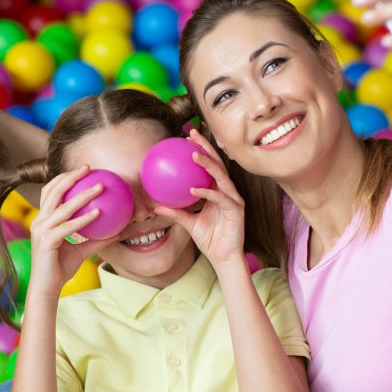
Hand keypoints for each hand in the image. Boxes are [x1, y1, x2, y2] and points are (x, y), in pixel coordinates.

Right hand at [27, 167, 115, 296]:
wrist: (48, 288)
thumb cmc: (61, 268)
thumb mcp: (82, 251)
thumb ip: (96, 239)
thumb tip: (118, 231)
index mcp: (44, 220)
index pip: (51, 191)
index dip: (65, 178)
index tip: (84, 169)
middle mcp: (39, 222)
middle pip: (53, 191)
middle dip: (70, 177)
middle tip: (89, 168)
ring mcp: (41, 230)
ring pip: (62, 207)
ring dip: (83, 195)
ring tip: (100, 187)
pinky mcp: (46, 241)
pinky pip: (68, 227)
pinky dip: (83, 219)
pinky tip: (98, 213)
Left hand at [154, 130, 245, 266]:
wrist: (224, 257)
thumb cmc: (209, 239)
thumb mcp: (188, 223)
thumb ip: (175, 213)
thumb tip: (155, 207)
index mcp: (217, 191)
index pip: (209, 166)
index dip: (200, 150)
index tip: (186, 138)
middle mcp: (226, 191)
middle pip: (217, 163)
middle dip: (206, 146)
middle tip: (192, 134)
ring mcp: (233, 199)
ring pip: (221, 176)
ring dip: (208, 164)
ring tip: (194, 154)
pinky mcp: (236, 209)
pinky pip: (220, 198)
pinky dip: (207, 193)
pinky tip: (193, 189)